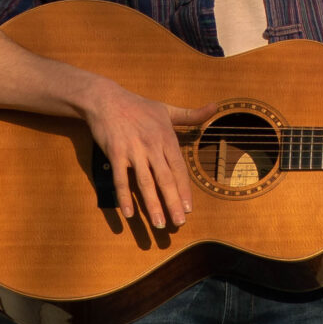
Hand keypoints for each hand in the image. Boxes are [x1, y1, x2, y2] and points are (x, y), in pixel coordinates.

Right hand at [79, 75, 211, 229]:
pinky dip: (124, 197)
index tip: (189, 208)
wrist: (106, 99)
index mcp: (166, 138)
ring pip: (145, 183)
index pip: (179, 169)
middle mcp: (152, 146)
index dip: (184, 189)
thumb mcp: (167, 109)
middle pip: (165, 179)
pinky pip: (120, 179)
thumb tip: (216, 107)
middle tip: (180, 223)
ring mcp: (133, 151)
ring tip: (159, 224)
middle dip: (173, 203)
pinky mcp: (115, 154)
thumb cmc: (138, 106)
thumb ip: (191, 114)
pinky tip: (128, 214)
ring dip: (152, 205)